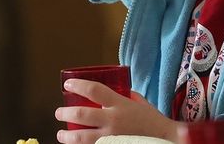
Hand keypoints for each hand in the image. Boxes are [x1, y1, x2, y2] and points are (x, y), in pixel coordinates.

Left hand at [55, 79, 179, 143]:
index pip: (94, 90)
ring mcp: (110, 137)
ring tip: (61, 134)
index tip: (68, 85)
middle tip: (59, 112)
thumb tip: (117, 92)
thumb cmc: (153, 122)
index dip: (78, 85)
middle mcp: (112, 120)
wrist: (164, 140)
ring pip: (80, 137)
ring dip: (66, 135)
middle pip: (81, 113)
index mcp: (120, 104)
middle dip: (65, 112)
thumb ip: (127, 97)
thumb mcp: (141, 104)